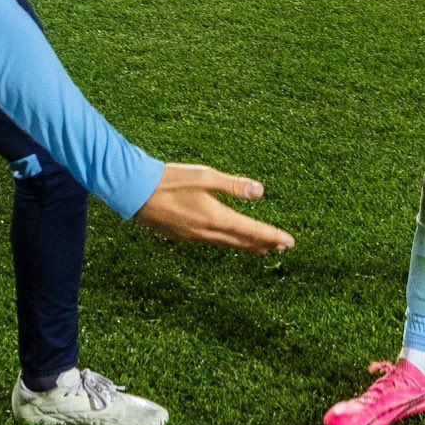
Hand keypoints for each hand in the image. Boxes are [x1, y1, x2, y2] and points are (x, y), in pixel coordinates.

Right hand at [133, 163, 293, 253]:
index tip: (289, 242)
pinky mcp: (182, 236)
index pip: (252, 230)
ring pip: (227, 244)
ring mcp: (193, 237)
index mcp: (216, 218)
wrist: (135, 191)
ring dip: (247, 245)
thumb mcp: (206, 176)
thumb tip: (261, 192)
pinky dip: (228, 242)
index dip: (272, 236)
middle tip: (281, 247)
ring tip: (261, 248)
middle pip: (242, 242)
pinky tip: (229, 239)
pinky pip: (212, 243)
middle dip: (264, 244)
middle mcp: (207, 233)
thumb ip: (234, 185)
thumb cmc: (171, 180)